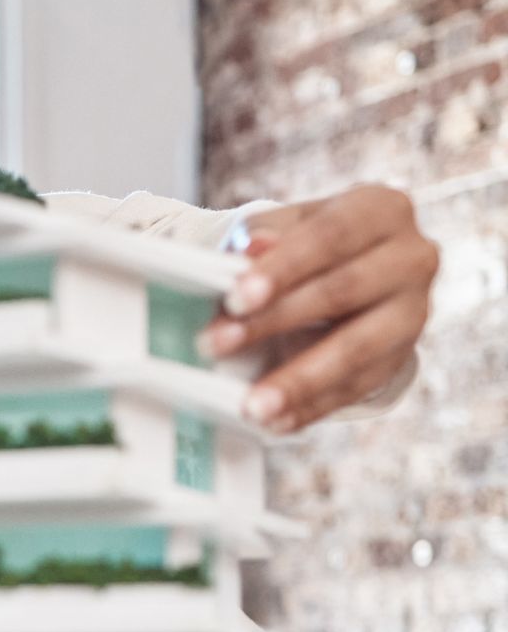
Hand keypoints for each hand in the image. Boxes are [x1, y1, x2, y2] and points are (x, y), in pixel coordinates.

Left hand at [198, 183, 437, 432]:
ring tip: (252, 405)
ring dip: (298, 381)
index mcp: (381, 210)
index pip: (330, 236)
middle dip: (275, 321)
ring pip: (356, 349)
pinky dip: (311, 407)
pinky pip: (356, 388)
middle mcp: (411, 258)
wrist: (355, 273)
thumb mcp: (288, 228)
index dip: (282, 268)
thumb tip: (247, 248)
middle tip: (217, 345)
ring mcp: (414, 312)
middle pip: (341, 291)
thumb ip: (266, 236)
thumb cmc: (311, 245)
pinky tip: (275, 422)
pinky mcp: (402, 358)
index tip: (235, 298)